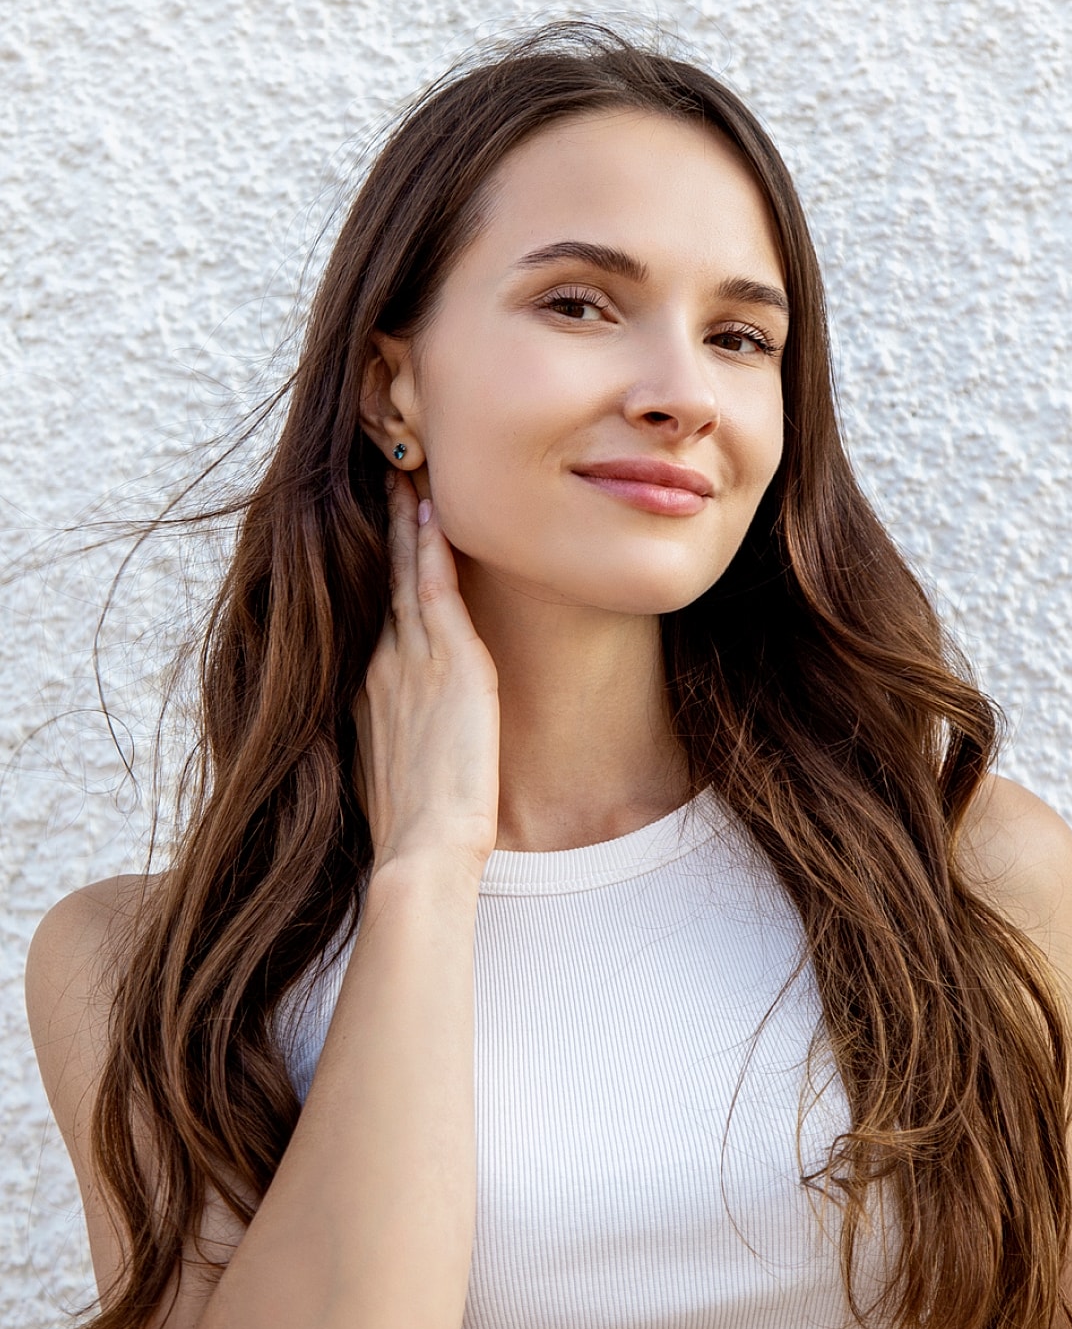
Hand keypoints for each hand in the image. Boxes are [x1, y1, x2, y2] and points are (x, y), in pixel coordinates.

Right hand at [353, 475, 499, 875]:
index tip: (364, 539)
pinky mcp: (451, 665)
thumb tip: (405, 738)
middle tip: (377, 482)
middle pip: (376, 582)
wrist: (421, 853)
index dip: (366, 572)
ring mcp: (412, 661)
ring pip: (402, 573)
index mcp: (367, 692)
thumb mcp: (393, 773)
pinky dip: (431, 548)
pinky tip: (432, 511)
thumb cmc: (413, 830)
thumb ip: (395, 739)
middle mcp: (381, 667)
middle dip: (376, 532)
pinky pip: (434, 589)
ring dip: (402, 523)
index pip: (369, 614)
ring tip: (401, 475)